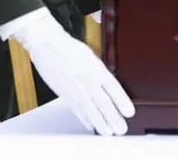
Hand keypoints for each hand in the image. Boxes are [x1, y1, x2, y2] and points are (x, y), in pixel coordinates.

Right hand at [0, 8, 133, 134]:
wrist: (48, 45)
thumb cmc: (70, 48)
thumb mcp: (91, 56)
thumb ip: (101, 71)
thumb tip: (110, 86)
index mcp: (96, 68)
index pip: (113, 87)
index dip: (122, 101)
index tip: (129, 112)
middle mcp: (86, 79)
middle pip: (102, 102)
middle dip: (113, 117)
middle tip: (121, 128)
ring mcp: (75, 88)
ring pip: (90, 109)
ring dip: (100, 122)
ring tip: (108, 132)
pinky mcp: (64, 93)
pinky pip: (76, 109)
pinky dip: (85, 119)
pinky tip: (91, 126)